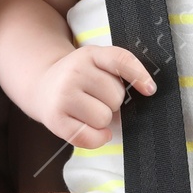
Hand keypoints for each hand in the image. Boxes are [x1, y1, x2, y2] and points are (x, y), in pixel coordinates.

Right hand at [35, 45, 154, 148]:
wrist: (41, 85)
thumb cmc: (78, 78)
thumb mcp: (95, 62)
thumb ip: (119, 69)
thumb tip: (147, 89)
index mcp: (89, 54)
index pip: (120, 60)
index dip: (139, 75)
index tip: (150, 89)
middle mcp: (74, 72)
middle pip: (116, 97)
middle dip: (112, 102)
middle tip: (97, 98)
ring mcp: (63, 96)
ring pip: (104, 118)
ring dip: (103, 120)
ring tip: (89, 110)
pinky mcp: (55, 119)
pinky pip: (89, 137)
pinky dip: (96, 138)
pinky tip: (91, 129)